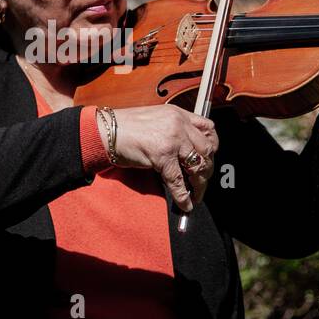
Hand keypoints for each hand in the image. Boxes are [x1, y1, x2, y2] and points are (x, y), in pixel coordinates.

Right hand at [97, 105, 217, 211]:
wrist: (105, 131)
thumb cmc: (125, 127)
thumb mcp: (155, 120)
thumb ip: (173, 130)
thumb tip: (185, 152)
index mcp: (178, 114)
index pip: (208, 128)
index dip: (213, 146)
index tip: (210, 157)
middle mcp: (179, 125)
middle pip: (207, 149)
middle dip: (207, 168)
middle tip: (203, 180)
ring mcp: (172, 140)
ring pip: (197, 166)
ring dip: (199, 184)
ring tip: (197, 194)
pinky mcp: (162, 156)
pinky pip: (178, 181)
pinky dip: (183, 196)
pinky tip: (185, 204)